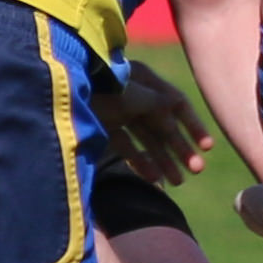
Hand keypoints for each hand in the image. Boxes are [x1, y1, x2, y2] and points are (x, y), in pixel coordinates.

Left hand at [94, 61, 213, 184]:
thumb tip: (175, 109)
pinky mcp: (103, 126)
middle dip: (180, 148)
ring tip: (178, 181)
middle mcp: (134, 94)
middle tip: (196, 171)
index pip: (177, 104)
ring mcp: (118, 111)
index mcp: (145, 80)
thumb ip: (157, 103)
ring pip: (147, 138)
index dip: (193, 125)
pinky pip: (127, 146)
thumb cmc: (96, 87)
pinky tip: (154, 179)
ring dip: (164, 159)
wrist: (56, 90)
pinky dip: (140, 161)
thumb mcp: (132, 94)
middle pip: (163, 124)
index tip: (206, 148)